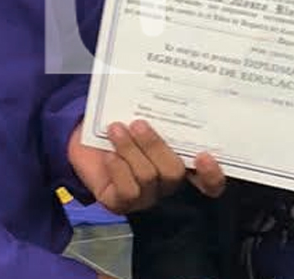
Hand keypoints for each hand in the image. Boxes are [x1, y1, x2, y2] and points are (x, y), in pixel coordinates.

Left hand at [68, 121, 226, 213]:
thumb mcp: (141, 116)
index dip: (212, 175)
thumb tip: (169, 90)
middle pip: (174, 172)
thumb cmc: (119, 124)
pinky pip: (127, 190)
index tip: (204, 155)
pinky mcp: (121, 203)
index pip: (210, 182)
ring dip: (130, 149)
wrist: (81, 139)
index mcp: (180, 162)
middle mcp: (166, 183)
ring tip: (116, 129)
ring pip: (148, 177)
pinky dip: (118, 168)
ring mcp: (145, 196)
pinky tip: (110, 155)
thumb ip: (159, 114)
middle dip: (156, 146)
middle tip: (139, 124)